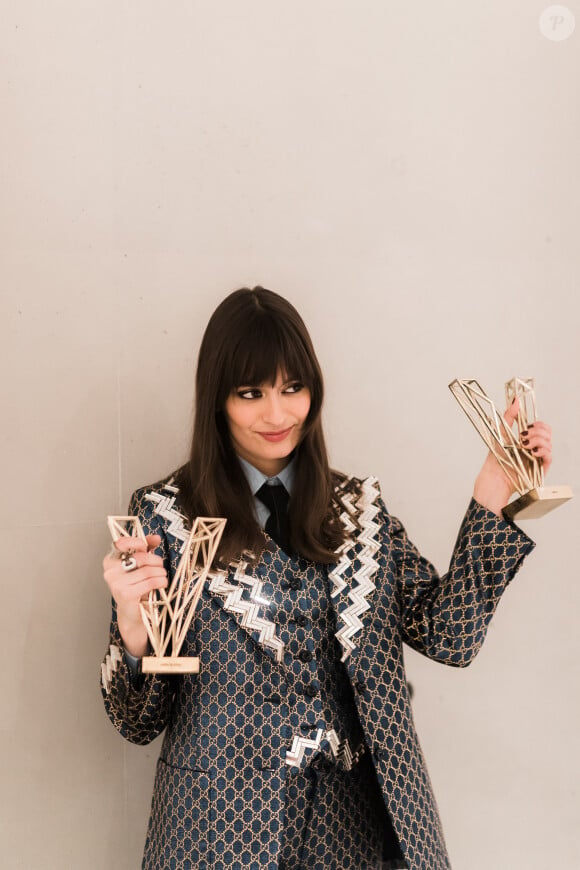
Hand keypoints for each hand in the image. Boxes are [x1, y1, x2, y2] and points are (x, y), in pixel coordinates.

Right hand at [103, 534, 167, 655]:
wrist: (132, 612)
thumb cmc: (136, 585)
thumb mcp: (140, 565)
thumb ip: (146, 549)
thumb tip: (155, 538)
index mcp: (110, 561)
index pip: (120, 543)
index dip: (135, 542)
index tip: (145, 546)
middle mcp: (110, 571)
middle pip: (140, 558)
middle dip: (156, 561)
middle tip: (160, 566)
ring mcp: (116, 584)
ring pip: (147, 571)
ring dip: (160, 573)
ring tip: (162, 576)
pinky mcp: (126, 594)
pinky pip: (150, 582)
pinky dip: (160, 581)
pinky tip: (162, 583)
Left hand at [473, 398, 552, 515]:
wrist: (495, 476)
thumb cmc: (497, 456)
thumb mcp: (502, 432)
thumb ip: (510, 416)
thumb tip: (516, 399)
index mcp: (528, 438)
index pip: (541, 426)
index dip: (537, 423)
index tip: (526, 425)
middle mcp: (535, 447)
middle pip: (548, 432)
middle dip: (537, 430)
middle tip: (523, 435)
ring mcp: (539, 457)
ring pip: (548, 442)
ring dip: (536, 440)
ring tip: (523, 445)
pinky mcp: (541, 467)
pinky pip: (549, 455)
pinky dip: (541, 450)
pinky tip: (531, 451)